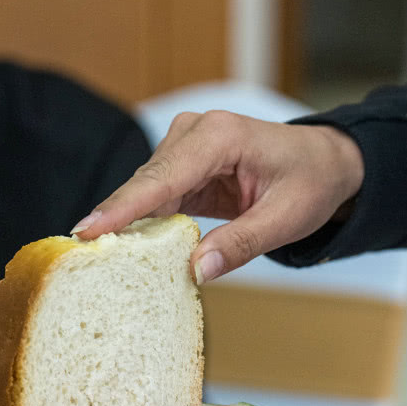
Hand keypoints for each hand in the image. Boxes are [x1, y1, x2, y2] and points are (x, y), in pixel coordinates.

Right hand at [71, 112, 363, 281]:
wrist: (325, 163)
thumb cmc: (311, 182)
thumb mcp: (287, 219)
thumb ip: (242, 244)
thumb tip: (198, 271)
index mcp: (220, 137)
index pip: (163, 177)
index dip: (124, 207)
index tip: (87, 230)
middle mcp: (196, 134)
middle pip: (145, 184)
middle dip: (115, 220)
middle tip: (81, 259)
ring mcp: (186, 148)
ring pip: (146, 192)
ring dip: (128, 225)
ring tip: (99, 260)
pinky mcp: (184, 167)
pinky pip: (156, 198)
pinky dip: (144, 224)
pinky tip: (129, 248)